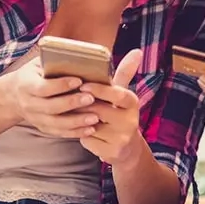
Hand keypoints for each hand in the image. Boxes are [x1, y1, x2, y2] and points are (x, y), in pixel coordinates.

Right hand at [11, 56, 101, 137]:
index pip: (43, 87)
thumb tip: (78, 54)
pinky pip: (59, 133)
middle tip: (91, 98)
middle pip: (51, 107)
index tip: (78, 80)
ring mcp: (35, 118)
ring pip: (56, 123)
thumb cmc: (33, 74)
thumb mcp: (37, 64)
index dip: (60, 85)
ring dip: (77, 122)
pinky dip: (75, 132)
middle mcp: (29, 104)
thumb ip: (53, 60)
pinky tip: (91, 129)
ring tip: (95, 117)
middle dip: (72, 103)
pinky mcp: (43, 127)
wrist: (13, 95)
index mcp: (26, 85)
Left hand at [77, 49, 142, 165]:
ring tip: (71, 113)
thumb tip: (136, 51)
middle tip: (67, 99)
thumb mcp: (122, 95)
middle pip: (99, 109)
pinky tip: (82, 131)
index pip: (117, 93)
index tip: (82, 84)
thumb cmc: (119, 115)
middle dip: (82, 104)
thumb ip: (125, 73)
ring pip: (91, 125)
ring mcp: (122, 138)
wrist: (127, 148)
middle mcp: (131, 120)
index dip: (99, 89)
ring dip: (79, 120)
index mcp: (132, 103)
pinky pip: (88, 141)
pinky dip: (81, 136)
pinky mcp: (112, 152)